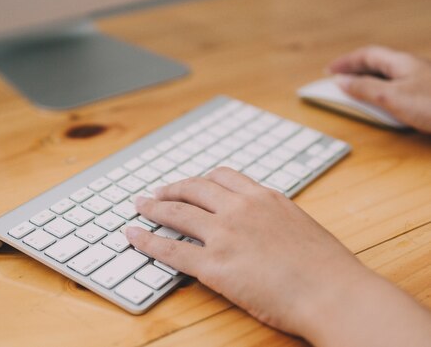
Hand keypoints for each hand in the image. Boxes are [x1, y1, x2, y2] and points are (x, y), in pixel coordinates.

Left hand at [125, 168, 430, 346]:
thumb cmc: (328, 268)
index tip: (190, 184)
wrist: (335, 293)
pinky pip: (170, 249)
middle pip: (194, 188)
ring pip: (177, 212)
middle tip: (157, 193)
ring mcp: (225, 234)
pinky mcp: (214, 265)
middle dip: (171, 189)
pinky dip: (146, 240)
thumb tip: (264, 221)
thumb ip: (275, 217)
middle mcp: (240, 208)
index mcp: (264, 197)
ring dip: (153, 208)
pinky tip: (133, 236)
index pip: (222, 177)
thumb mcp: (301, 226)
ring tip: (139, 207)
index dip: (200, 180)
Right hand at [325, 45, 430, 132]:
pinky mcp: (426, 97)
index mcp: (401, 62)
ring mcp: (421, 81)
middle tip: (337, 81)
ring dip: (367, 82)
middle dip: (354, 71)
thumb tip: (342, 80)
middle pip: (376, 64)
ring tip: (353, 92)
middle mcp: (411, 68)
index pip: (367, 55)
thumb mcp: (391, 97)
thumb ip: (365, 87)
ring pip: (386, 77)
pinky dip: (381, 94)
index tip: (328, 70)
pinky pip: (396, 90)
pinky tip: (380, 104)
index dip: (345, 61)